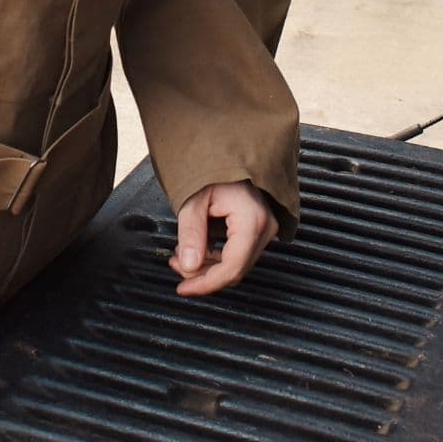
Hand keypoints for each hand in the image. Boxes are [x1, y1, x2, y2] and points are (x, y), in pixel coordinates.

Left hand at [169, 181, 277, 297]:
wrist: (232, 152)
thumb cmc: (216, 170)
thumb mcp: (195, 199)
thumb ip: (191, 234)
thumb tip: (188, 267)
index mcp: (252, 220)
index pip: (232, 268)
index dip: (206, 284)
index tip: (184, 289)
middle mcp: (265, 228)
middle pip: (234, 270)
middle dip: (202, 274)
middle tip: (176, 266)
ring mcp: (266, 230)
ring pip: (236, 265)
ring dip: (207, 266)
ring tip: (181, 256)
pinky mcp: (260, 230)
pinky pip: (239, 254)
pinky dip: (217, 258)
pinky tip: (198, 251)